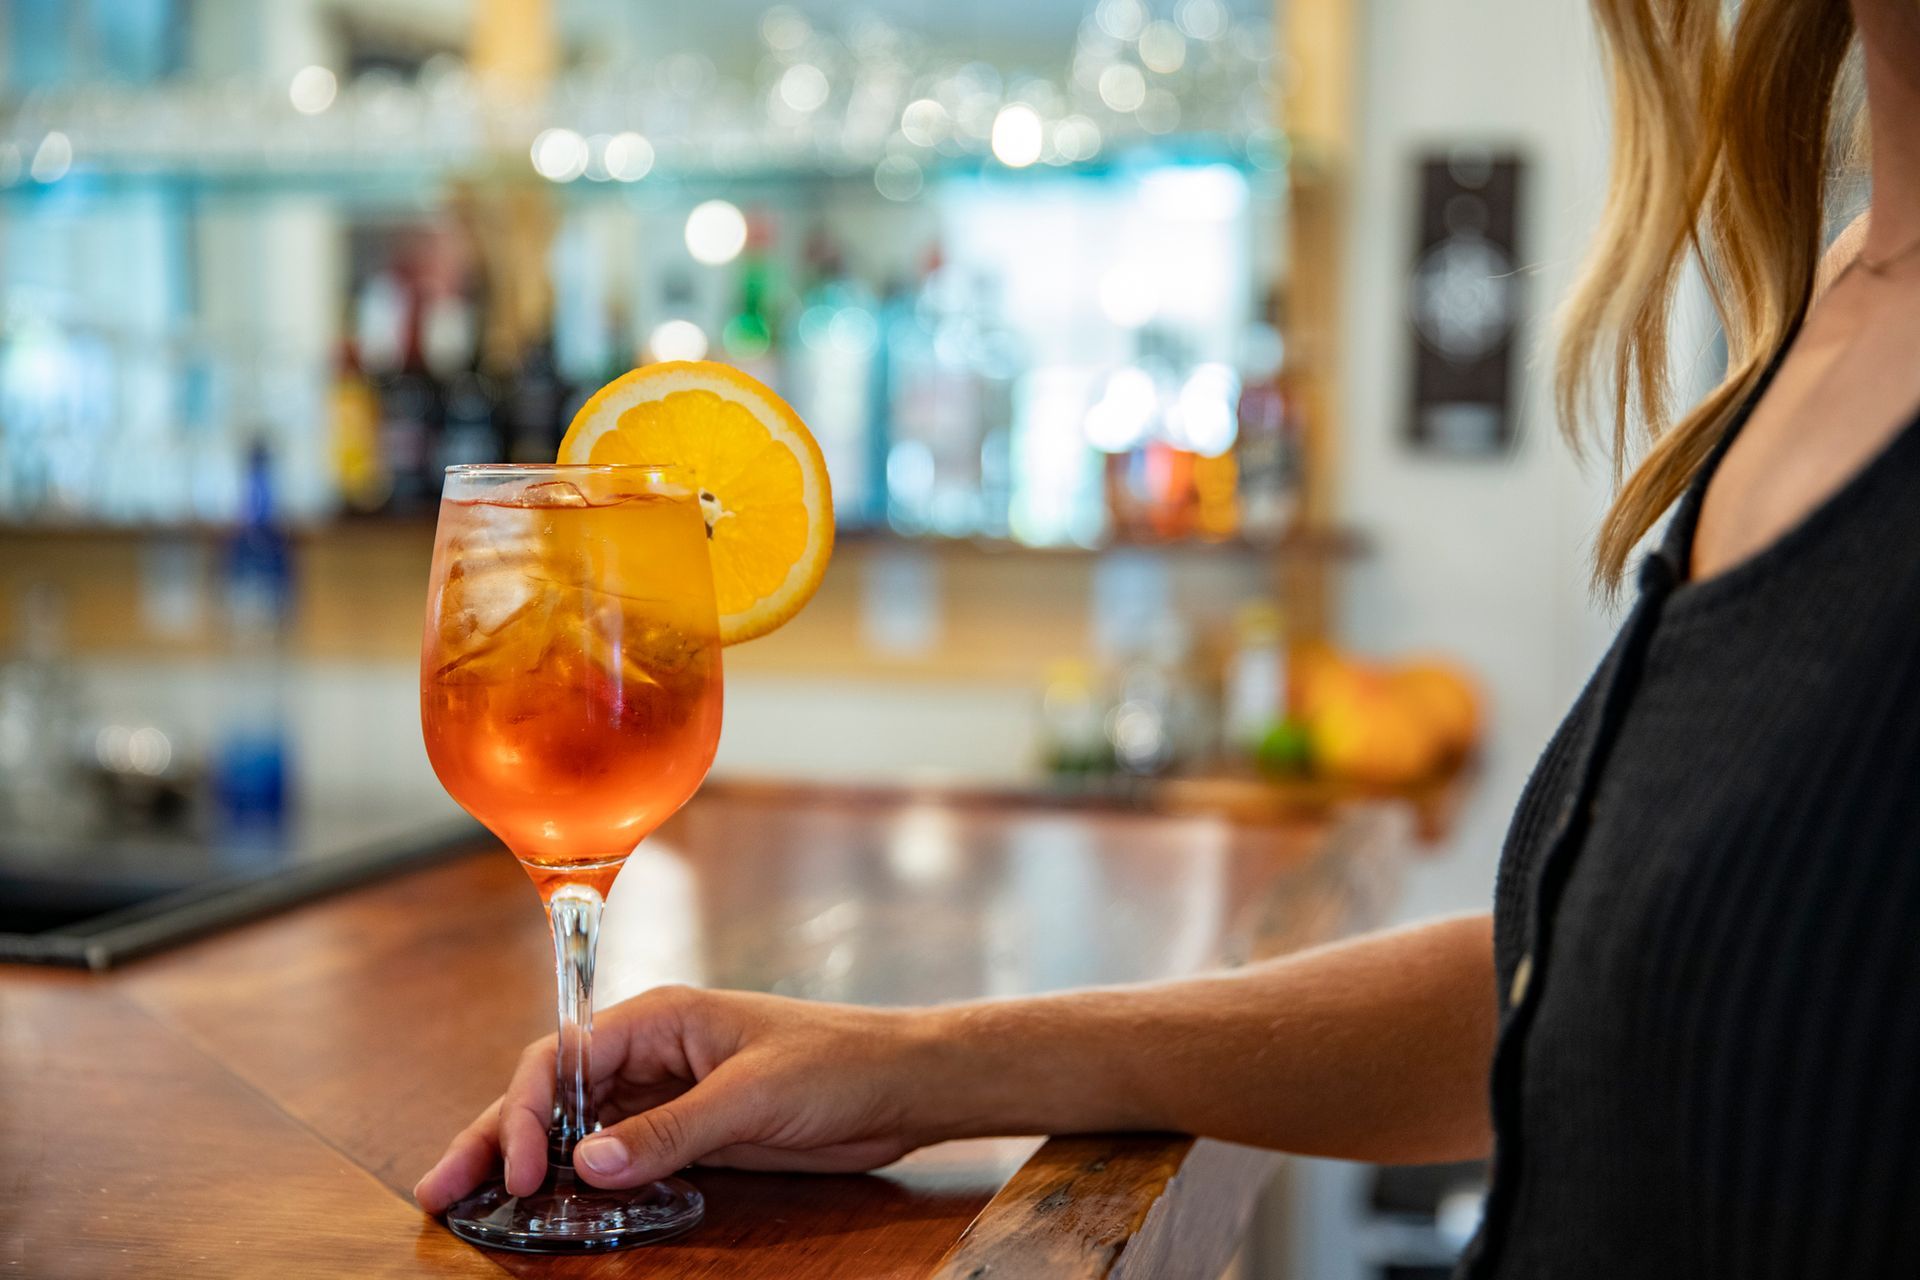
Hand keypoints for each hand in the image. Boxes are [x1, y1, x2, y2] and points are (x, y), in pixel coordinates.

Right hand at [414, 986, 944, 1211]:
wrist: (899, 1084)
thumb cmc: (837, 1063)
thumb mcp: (752, 1095)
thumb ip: (671, 1130)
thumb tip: (589, 1163)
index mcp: (657, 1019)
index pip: (561, 1058)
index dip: (526, 1113)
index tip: (521, 1172)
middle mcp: (649, 1054)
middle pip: (551, 1094)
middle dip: (495, 1138)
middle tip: (442, 1191)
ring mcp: (664, 1096)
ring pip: (574, 1130)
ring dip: (525, 1164)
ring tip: (469, 1204)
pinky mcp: (685, 1135)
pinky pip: (614, 1158)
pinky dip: (576, 1184)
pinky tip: (547, 1212)